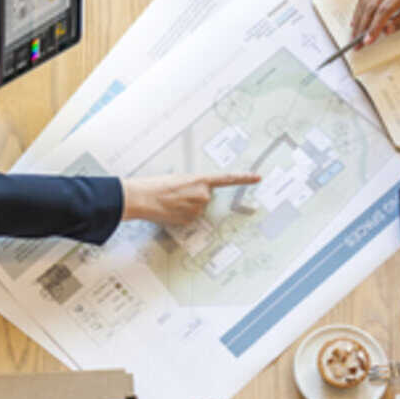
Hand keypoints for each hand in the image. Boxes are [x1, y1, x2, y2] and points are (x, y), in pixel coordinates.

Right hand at [122, 173, 260, 225]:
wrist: (142, 197)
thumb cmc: (155, 185)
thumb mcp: (178, 178)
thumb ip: (193, 185)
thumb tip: (196, 196)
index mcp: (200, 180)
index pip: (227, 179)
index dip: (244, 178)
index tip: (258, 178)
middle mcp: (203, 195)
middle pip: (206, 197)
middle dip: (195, 197)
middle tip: (177, 194)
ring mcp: (197, 210)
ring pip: (197, 209)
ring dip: (187, 206)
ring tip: (170, 202)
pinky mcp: (189, 220)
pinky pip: (189, 218)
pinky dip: (181, 215)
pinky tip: (170, 210)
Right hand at [346, 0, 399, 45]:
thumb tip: (386, 30)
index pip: (385, 9)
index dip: (374, 27)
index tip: (368, 40)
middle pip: (372, 4)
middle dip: (363, 25)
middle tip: (357, 42)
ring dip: (359, 17)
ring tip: (355, 34)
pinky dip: (361, 6)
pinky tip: (358, 18)